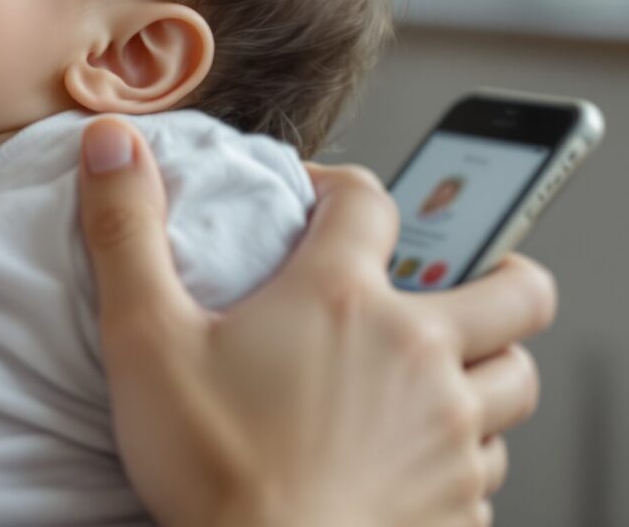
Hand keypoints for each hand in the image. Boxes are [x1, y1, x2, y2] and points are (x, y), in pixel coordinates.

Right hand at [76, 117, 555, 526]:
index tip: (315, 202)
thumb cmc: (206, 465)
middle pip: (519, 294)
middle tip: (474, 276)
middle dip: (506, 273)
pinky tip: (419, 465)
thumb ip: (126, 230)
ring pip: (515, 385)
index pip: (371, 200)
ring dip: (488, 374)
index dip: (342, 187)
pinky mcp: (460, 506)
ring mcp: (451, 433)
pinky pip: (489, 472)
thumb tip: (109, 138)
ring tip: (446, 377)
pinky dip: (464, 460)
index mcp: (341, 298)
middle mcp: (418, 354)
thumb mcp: (143, 337)